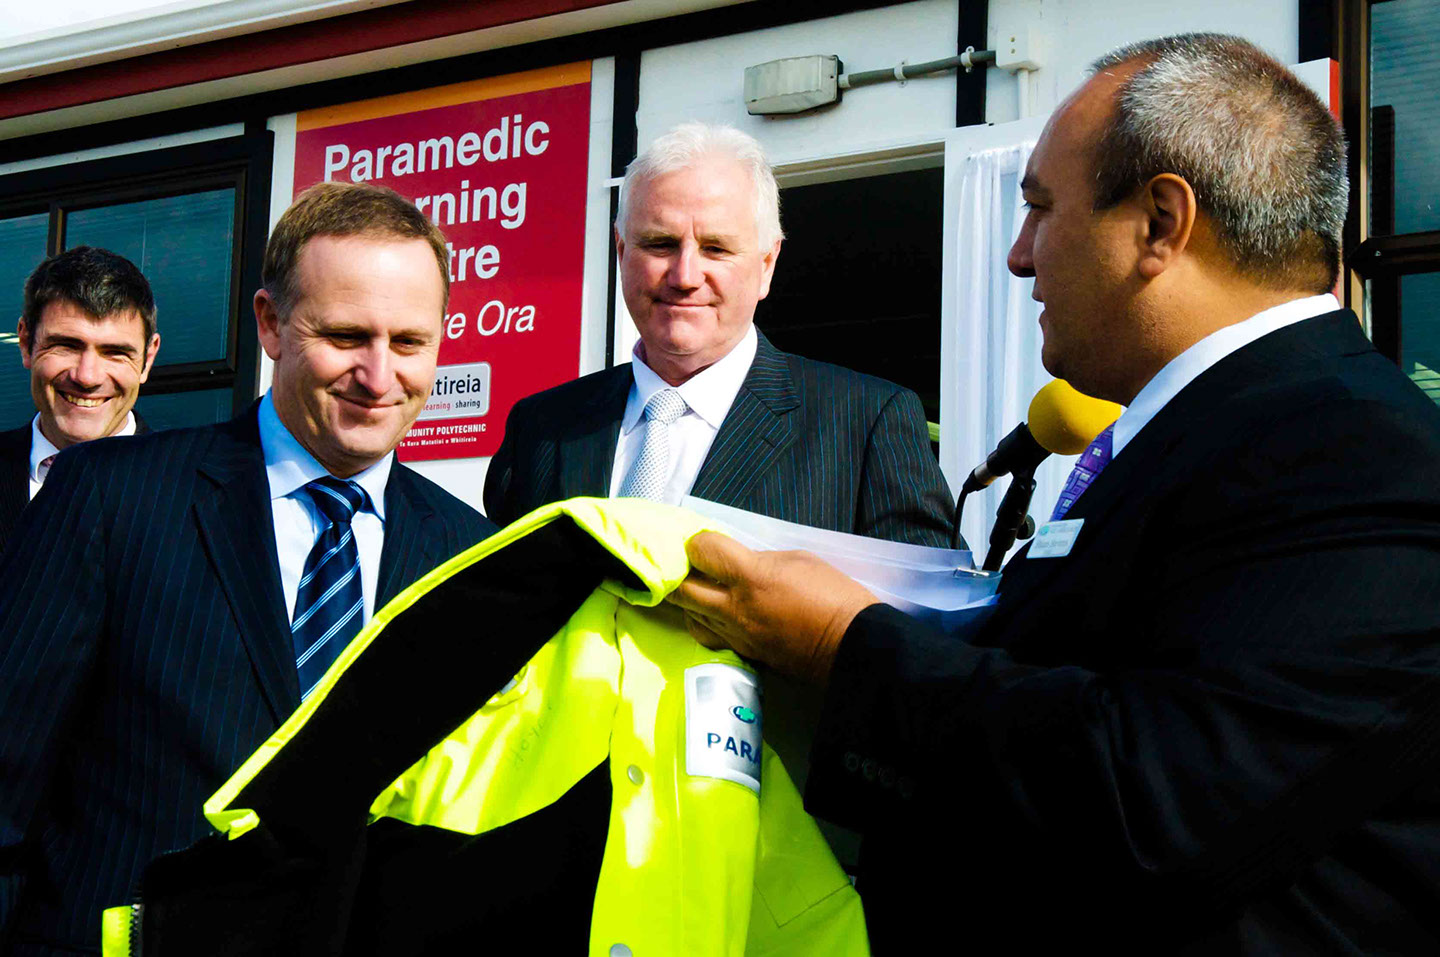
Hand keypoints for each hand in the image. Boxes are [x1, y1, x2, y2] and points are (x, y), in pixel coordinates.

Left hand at [667, 531, 878, 685]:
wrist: (852, 646)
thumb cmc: (833, 596)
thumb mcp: (799, 560)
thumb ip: (761, 560)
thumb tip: (740, 564)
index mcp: (751, 577)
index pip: (702, 551)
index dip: (699, 542)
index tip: (706, 542)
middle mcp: (735, 608)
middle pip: (683, 589)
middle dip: (678, 572)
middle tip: (685, 564)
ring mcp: (737, 635)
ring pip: (690, 616)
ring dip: (688, 599)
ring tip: (697, 588)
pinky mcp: (744, 654)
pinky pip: (710, 635)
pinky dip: (704, 621)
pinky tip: (712, 613)